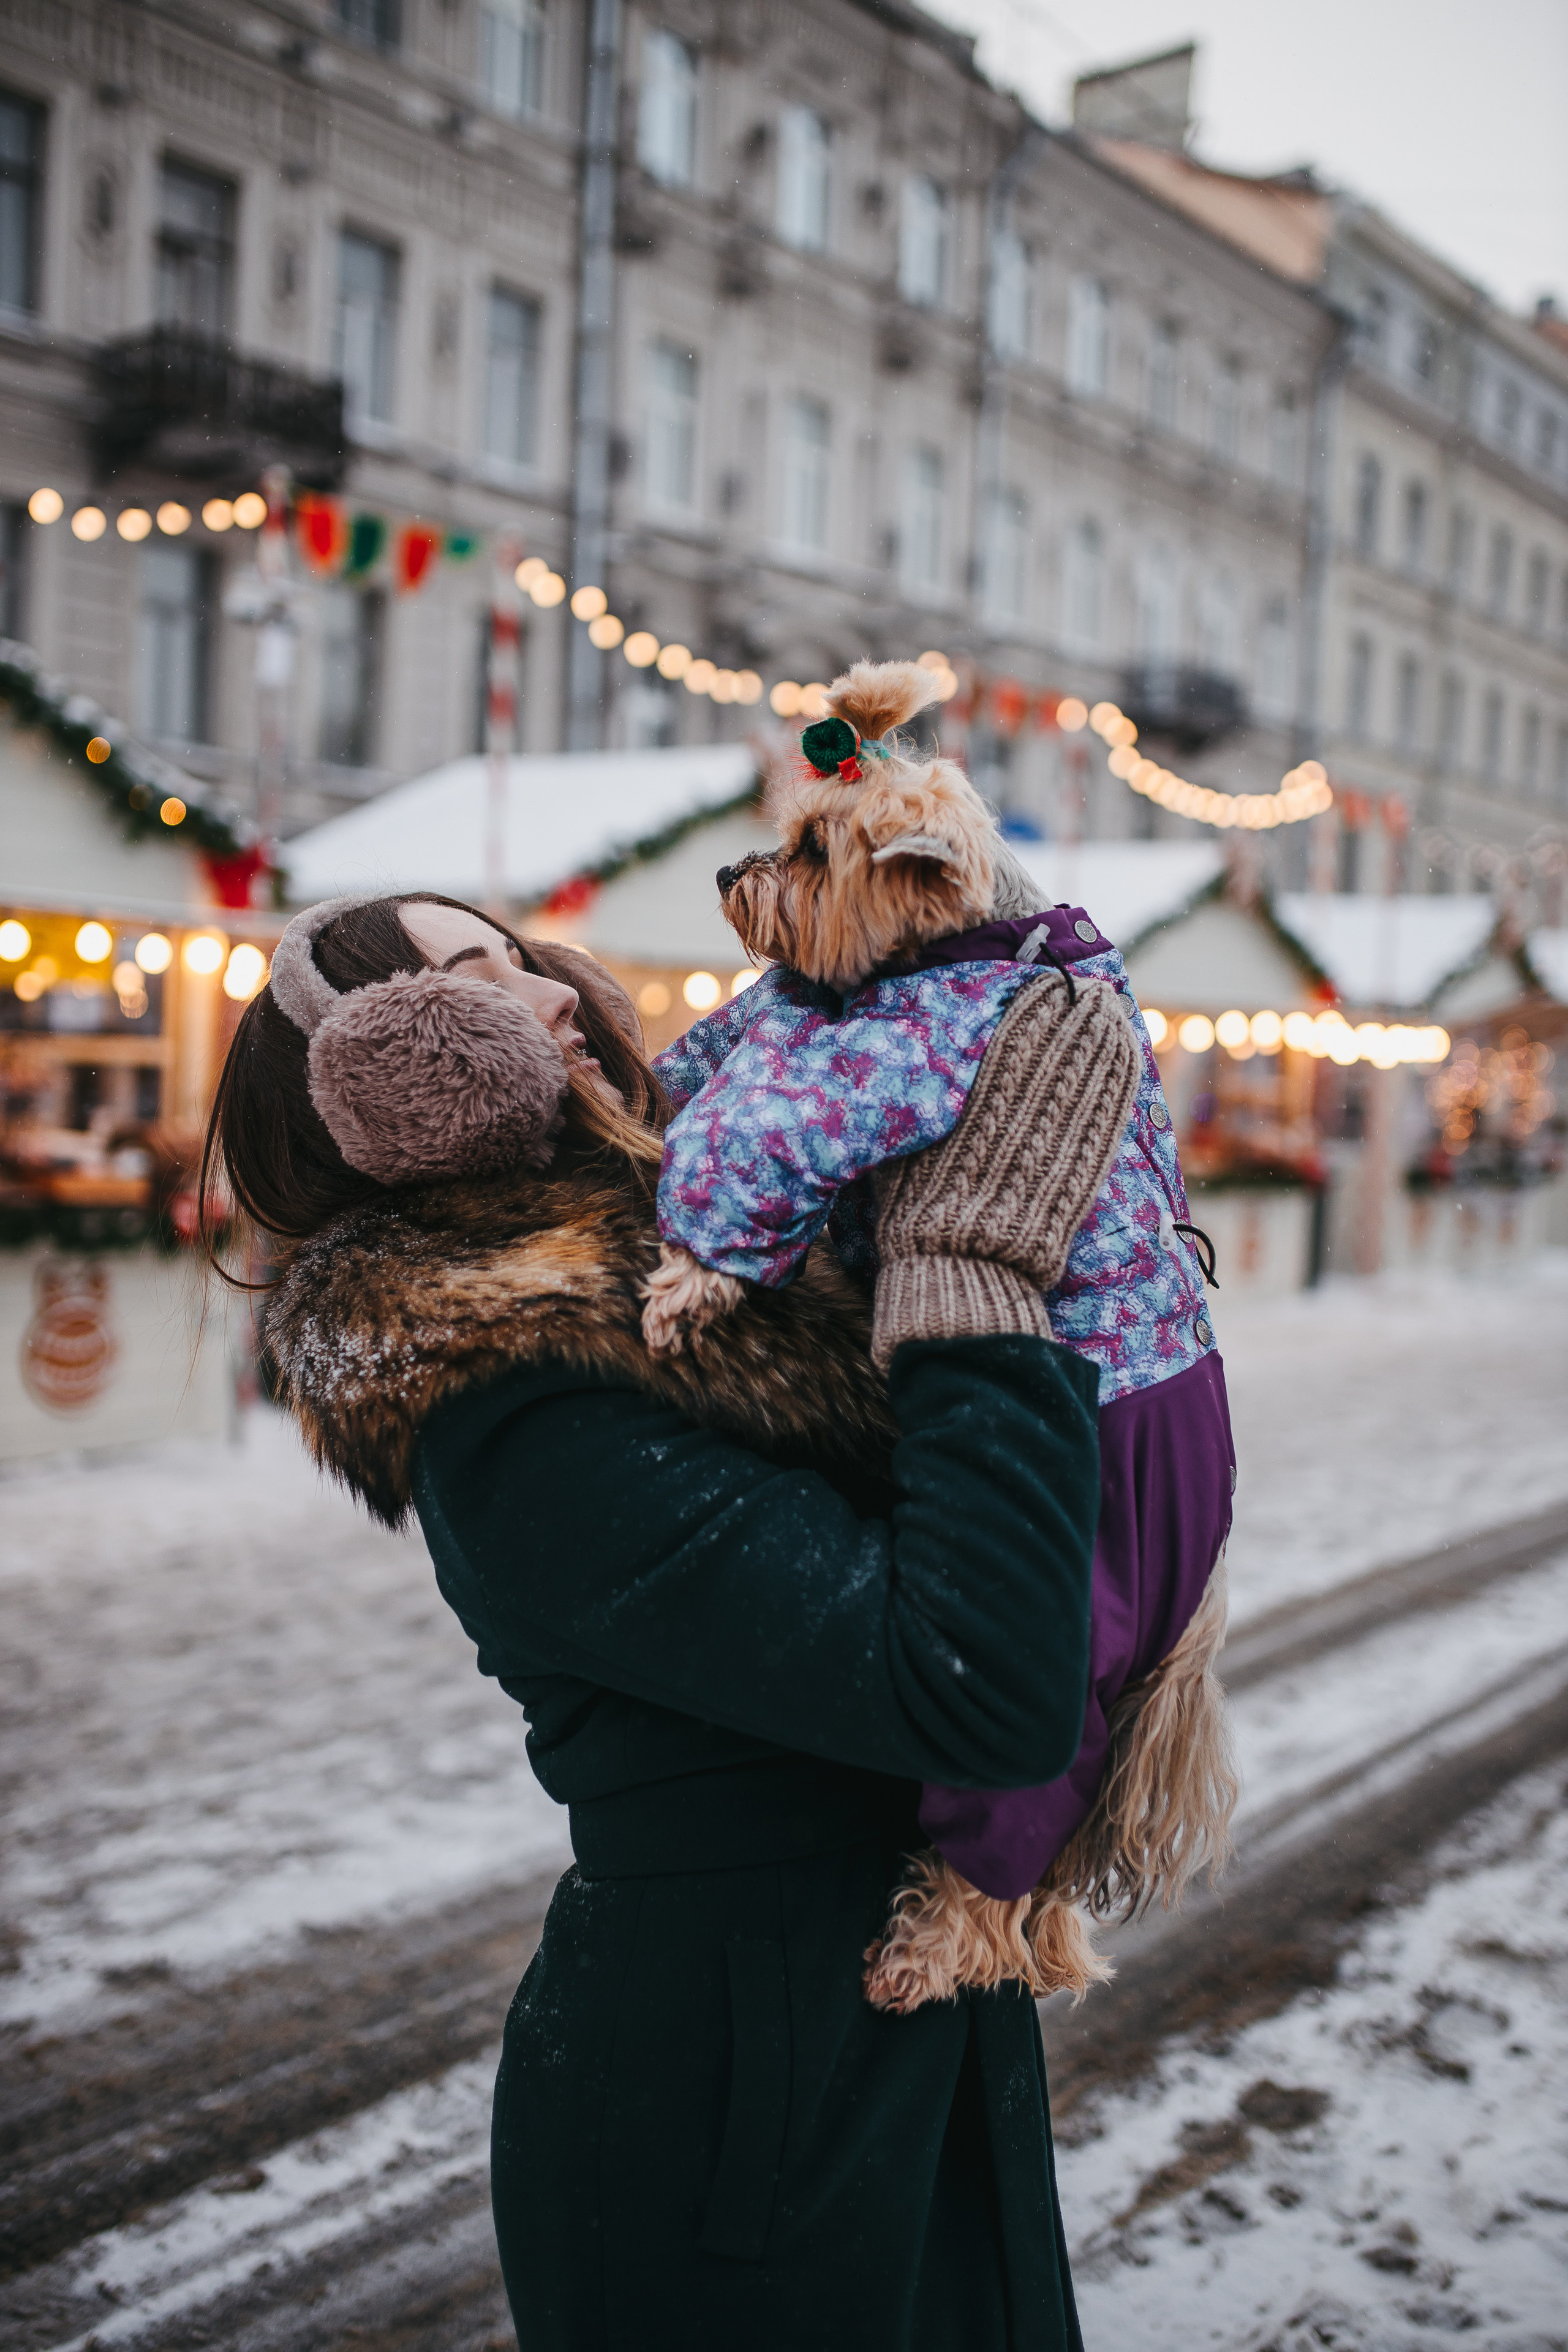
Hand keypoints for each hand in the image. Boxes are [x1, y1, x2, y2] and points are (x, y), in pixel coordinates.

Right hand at [871, 977, 1139, 1368]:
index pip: (1017, 1032)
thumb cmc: (920, 1213)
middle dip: (1079, 1010)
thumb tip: (924, 1056)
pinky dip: (1122, 1076)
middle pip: (1061, 1041)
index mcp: (979, 1094)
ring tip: (1111, 1008)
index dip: (1037, 1002)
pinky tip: (1126, 1053)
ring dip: (1105, 1033)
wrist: (963, 1270)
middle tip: (1091, 986)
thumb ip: (921, 1098)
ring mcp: (1061, 1134)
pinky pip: (1112, 1108)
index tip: (1049, 981)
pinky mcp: (1085, 1163)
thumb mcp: (903, 1146)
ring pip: (1092, 1069)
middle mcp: (1024, 1105)